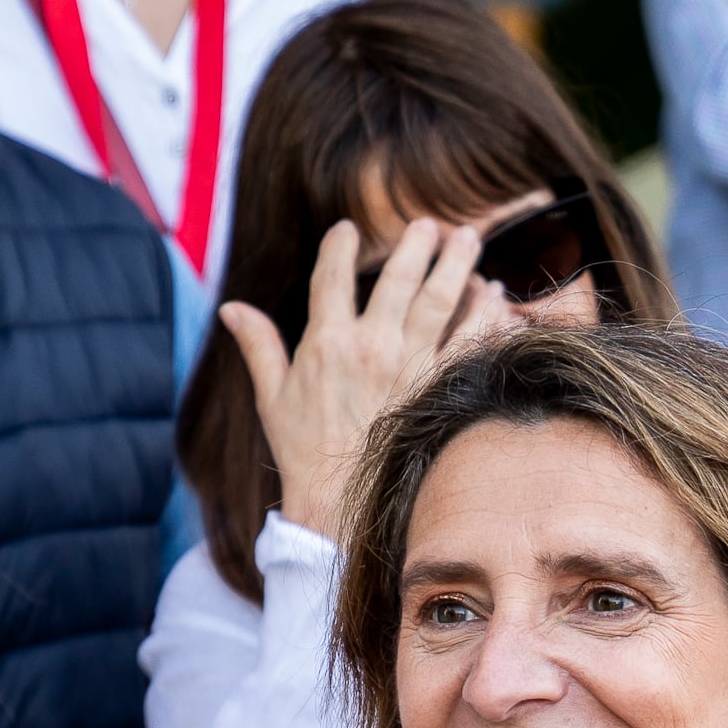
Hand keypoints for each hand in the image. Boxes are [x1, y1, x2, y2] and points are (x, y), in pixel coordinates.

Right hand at [214, 218, 511, 547]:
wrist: (341, 504)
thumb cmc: (304, 453)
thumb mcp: (272, 398)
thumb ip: (258, 346)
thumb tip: (231, 308)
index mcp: (326, 342)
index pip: (332, 276)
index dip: (339, 246)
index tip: (347, 230)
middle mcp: (371, 346)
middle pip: (399, 278)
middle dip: (416, 244)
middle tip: (430, 223)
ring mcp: (410, 367)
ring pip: (441, 301)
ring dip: (457, 264)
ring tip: (468, 239)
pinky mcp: (439, 388)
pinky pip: (470, 341)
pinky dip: (486, 314)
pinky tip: (496, 294)